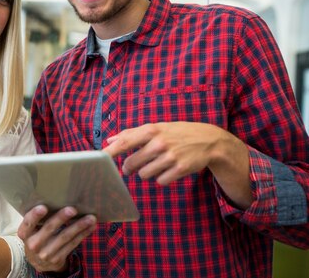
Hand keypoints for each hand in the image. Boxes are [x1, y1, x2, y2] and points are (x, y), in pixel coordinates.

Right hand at [18, 205, 95, 271]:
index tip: (43, 207)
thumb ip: (37, 219)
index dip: (35, 215)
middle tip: (73, 209)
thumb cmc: (36, 237)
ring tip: (90, 218)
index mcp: (24, 234)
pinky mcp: (58, 258)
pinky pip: (72, 244)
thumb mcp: (31, 230)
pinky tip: (90, 227)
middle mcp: (34, 244)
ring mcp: (46, 253)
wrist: (38, 262)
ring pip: (65, 237)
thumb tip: (56, 199)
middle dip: (61, 218)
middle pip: (49, 229)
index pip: (28, 223)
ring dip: (79, 226)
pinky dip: (83, 234)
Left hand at [104, 122, 251, 206]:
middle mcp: (159, 143)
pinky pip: (160, 181)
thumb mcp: (157, 127)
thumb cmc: (177, 133)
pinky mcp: (179, 169)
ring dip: (147, 173)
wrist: (209, 140)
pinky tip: (169, 170)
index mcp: (151, 130)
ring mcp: (170, 156)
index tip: (98, 158)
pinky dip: (162, 178)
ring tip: (157, 164)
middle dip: (129, 168)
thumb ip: (132, 133)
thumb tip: (110, 139)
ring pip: (144, 175)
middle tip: (132, 167)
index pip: (125, 141)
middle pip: (132, 164)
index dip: (110, 152)